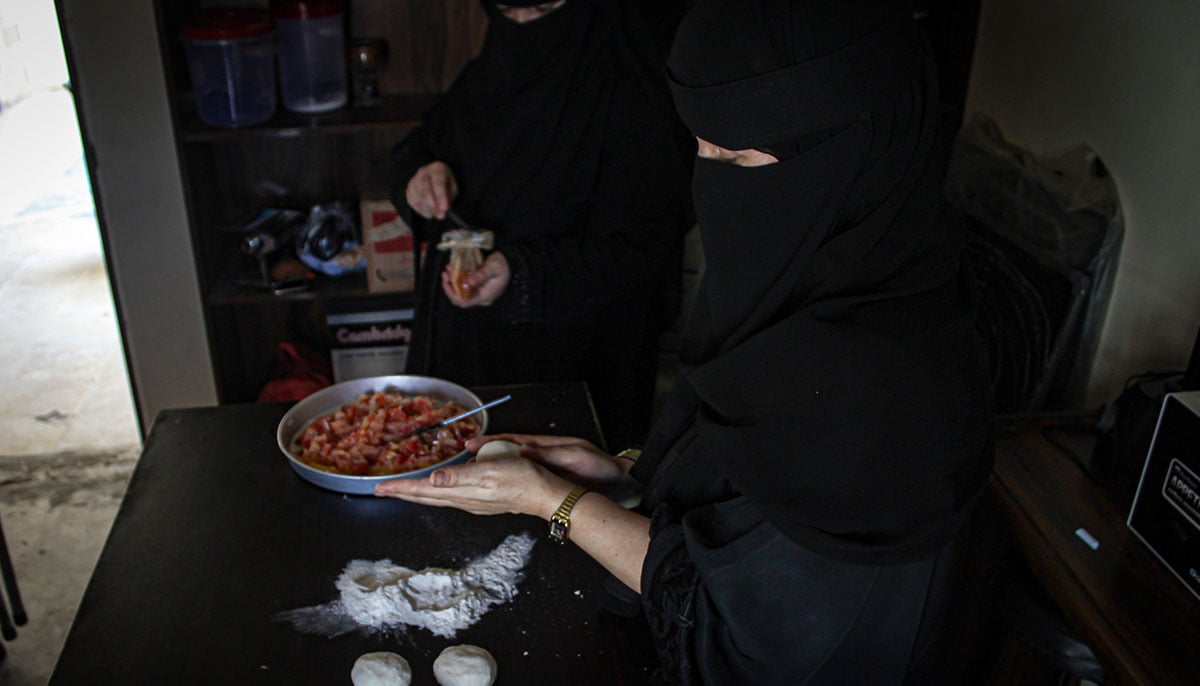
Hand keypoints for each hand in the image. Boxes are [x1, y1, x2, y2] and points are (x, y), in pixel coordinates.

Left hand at [374, 446, 573, 518]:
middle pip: (425, 497)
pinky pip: (449, 498)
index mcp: (461, 492)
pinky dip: (434, 493)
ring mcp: (472, 502)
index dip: (399, 488)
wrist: (543, 494)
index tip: (379, 488)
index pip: (422, 490)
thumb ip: (459, 476)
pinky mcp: (481, 500)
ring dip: (416, 494)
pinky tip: (438, 490)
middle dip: (402, 493)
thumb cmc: (521, 479)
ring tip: (402, 491)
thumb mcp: (489, 471)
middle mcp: (463, 500)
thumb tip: (432, 480)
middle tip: (382, 491)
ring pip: (436, 499)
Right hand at [405, 161, 457, 218]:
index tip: (445, 209)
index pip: (438, 182)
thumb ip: (449, 197)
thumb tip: (442, 210)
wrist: (433, 178)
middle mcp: (423, 172)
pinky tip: (429, 213)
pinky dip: (421, 210)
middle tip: (441, 215)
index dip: (441, 196)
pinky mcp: (409, 190)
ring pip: (418, 196)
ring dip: (428, 208)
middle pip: (425, 189)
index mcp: (437, 168)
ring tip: (437, 214)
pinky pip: (412, 202)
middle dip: (433, 204)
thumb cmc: (446, 183)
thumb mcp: (453, 188)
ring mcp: (414, 180)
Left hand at [442, 251, 510, 307]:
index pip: (465, 302)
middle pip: (460, 298)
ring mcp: (478, 293)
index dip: (453, 294)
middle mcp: (480, 297)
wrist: (509, 261)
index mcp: (485, 296)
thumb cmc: (502, 265)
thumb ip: (481, 275)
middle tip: (445, 273)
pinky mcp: (476, 287)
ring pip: (460, 292)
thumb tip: (468, 282)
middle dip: (450, 287)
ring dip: (452, 282)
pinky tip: (453, 268)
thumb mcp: (493, 267)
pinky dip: (456, 279)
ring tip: (448, 268)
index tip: (447, 282)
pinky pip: (463, 286)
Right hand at [470, 434, 631, 489]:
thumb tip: (523, 449)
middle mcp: (542, 457)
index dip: (491, 442)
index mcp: (546, 446)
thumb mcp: (574, 456)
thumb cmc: (600, 467)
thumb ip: (549, 453)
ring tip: (472, 478)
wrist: (619, 484)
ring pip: (512, 470)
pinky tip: (495, 492)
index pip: (512, 441)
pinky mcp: (549, 484)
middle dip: (485, 457)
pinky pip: (523, 483)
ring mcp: (544, 471)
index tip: (471, 445)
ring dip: (493, 472)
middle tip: (463, 463)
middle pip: (507, 455)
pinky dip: (507, 485)